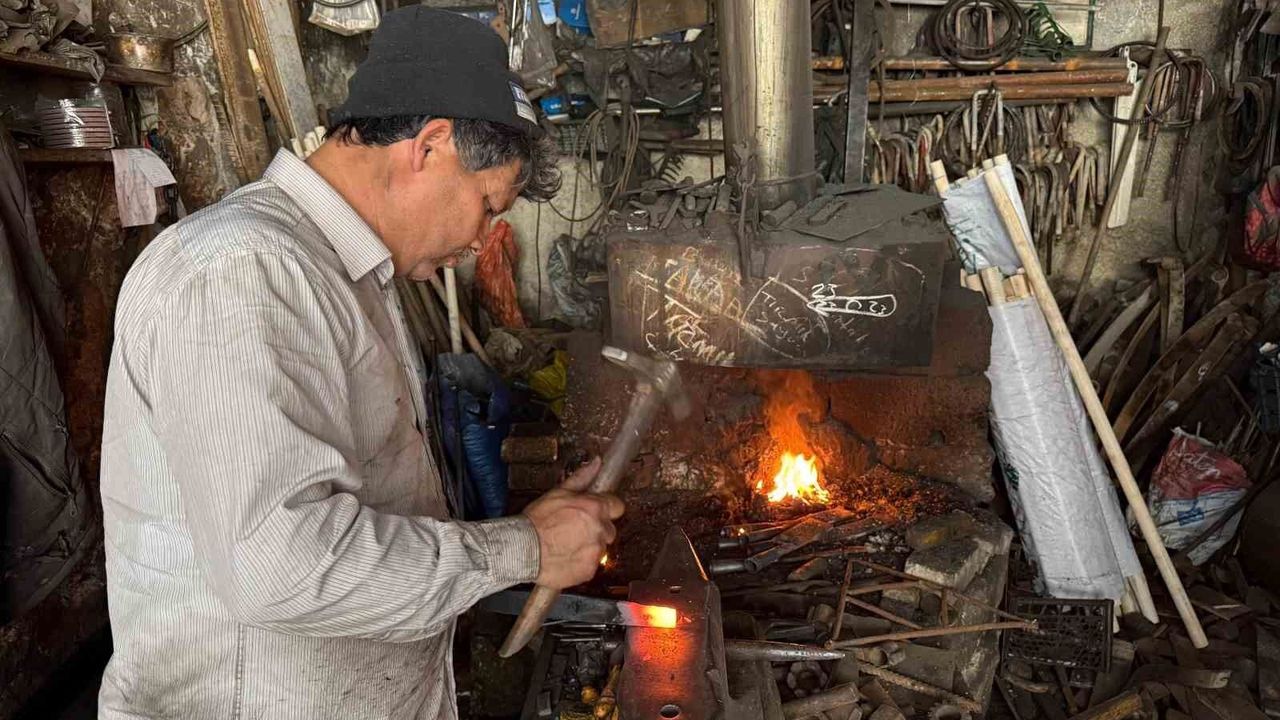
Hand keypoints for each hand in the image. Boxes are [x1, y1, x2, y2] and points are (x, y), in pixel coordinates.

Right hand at [523, 457, 624, 589]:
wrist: (521, 549)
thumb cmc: (537, 522)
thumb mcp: (558, 493)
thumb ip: (582, 479)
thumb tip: (596, 463)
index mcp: (594, 508)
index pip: (617, 506)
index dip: (606, 509)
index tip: (596, 512)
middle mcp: (600, 529)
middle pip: (609, 529)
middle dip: (596, 529)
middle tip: (575, 529)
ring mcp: (596, 551)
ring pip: (600, 548)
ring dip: (589, 546)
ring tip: (567, 544)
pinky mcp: (589, 570)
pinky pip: (591, 565)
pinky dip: (581, 562)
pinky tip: (566, 557)